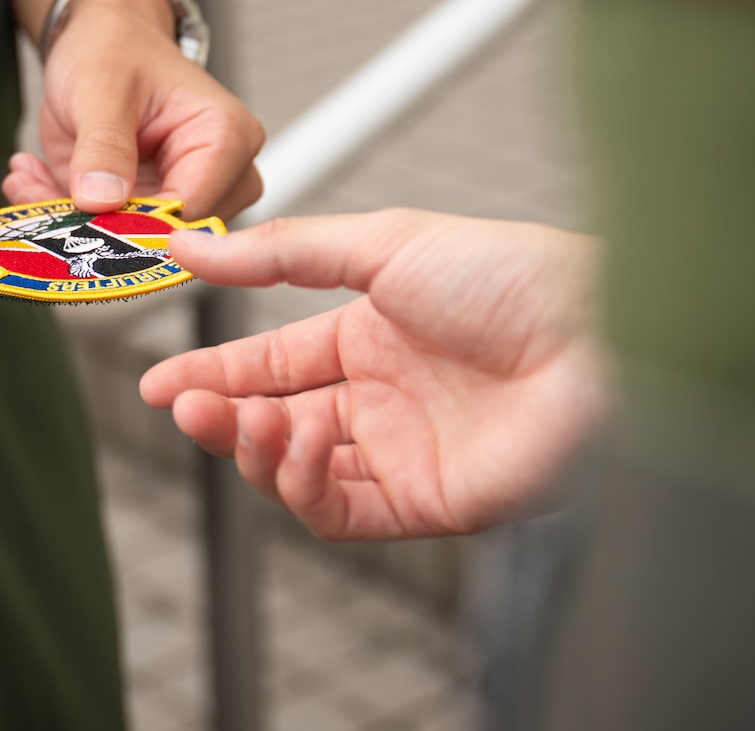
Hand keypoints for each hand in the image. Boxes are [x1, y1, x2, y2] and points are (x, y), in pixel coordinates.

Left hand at [2, 0, 264, 220]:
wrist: (101, 38)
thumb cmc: (116, 46)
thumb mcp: (102, 86)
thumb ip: (104, 144)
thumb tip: (101, 201)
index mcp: (226, 139)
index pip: (193, 210)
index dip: (137, 227)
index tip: (80, 221)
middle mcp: (215, 175)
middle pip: (164, 235)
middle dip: (92, 225)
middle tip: (33, 197)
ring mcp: (178, 194)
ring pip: (128, 241)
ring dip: (68, 219)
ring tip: (26, 180)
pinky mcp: (142, 205)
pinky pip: (104, 230)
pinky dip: (60, 211)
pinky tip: (31, 179)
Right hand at [140, 210, 604, 538]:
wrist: (597, 338)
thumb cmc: (512, 278)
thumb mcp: (382, 244)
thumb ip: (282, 253)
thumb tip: (196, 249)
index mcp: (372, 337)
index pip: (270, 366)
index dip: (212, 376)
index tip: (157, 383)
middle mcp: (384, 399)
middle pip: (274, 424)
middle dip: (220, 419)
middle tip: (183, 407)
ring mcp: (404, 454)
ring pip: (298, 475)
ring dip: (256, 451)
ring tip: (246, 421)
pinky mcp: (427, 503)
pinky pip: (341, 511)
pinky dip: (306, 483)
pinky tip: (307, 440)